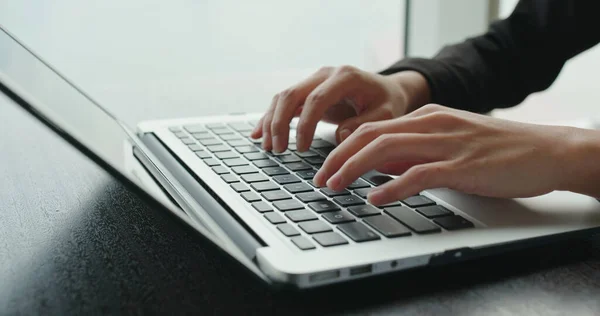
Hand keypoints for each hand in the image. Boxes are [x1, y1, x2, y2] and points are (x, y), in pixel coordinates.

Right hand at [250, 66, 429, 152]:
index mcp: (345, 76)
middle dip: (279, 124)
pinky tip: (259, 134)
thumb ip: (364, 125)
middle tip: (277, 151)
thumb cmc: (387, 103)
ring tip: (267, 148)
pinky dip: (270, 118)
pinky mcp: (308, 91)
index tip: (301, 149)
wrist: (387, 90)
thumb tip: (340, 136)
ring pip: (283, 98)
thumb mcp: (386, 115)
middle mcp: (325, 74)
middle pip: (291, 94)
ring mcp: (314, 80)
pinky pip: (284, 103)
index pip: (316, 99)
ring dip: (271, 122)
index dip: (305, 125)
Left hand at [313, 104, 599, 204]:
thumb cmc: (498, 150)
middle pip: (370, 135)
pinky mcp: (462, 166)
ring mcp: (446, 143)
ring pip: (386, 150)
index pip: (373, 127)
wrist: (545, 150)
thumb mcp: (449, 144)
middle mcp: (431, 124)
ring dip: (354, 169)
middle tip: (320, 179)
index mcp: (427, 117)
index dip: (344, 147)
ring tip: (335, 187)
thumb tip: (380, 169)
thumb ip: (415, 153)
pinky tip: (375, 197)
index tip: (326, 166)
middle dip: (338, 157)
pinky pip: (418, 174)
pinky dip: (392, 186)